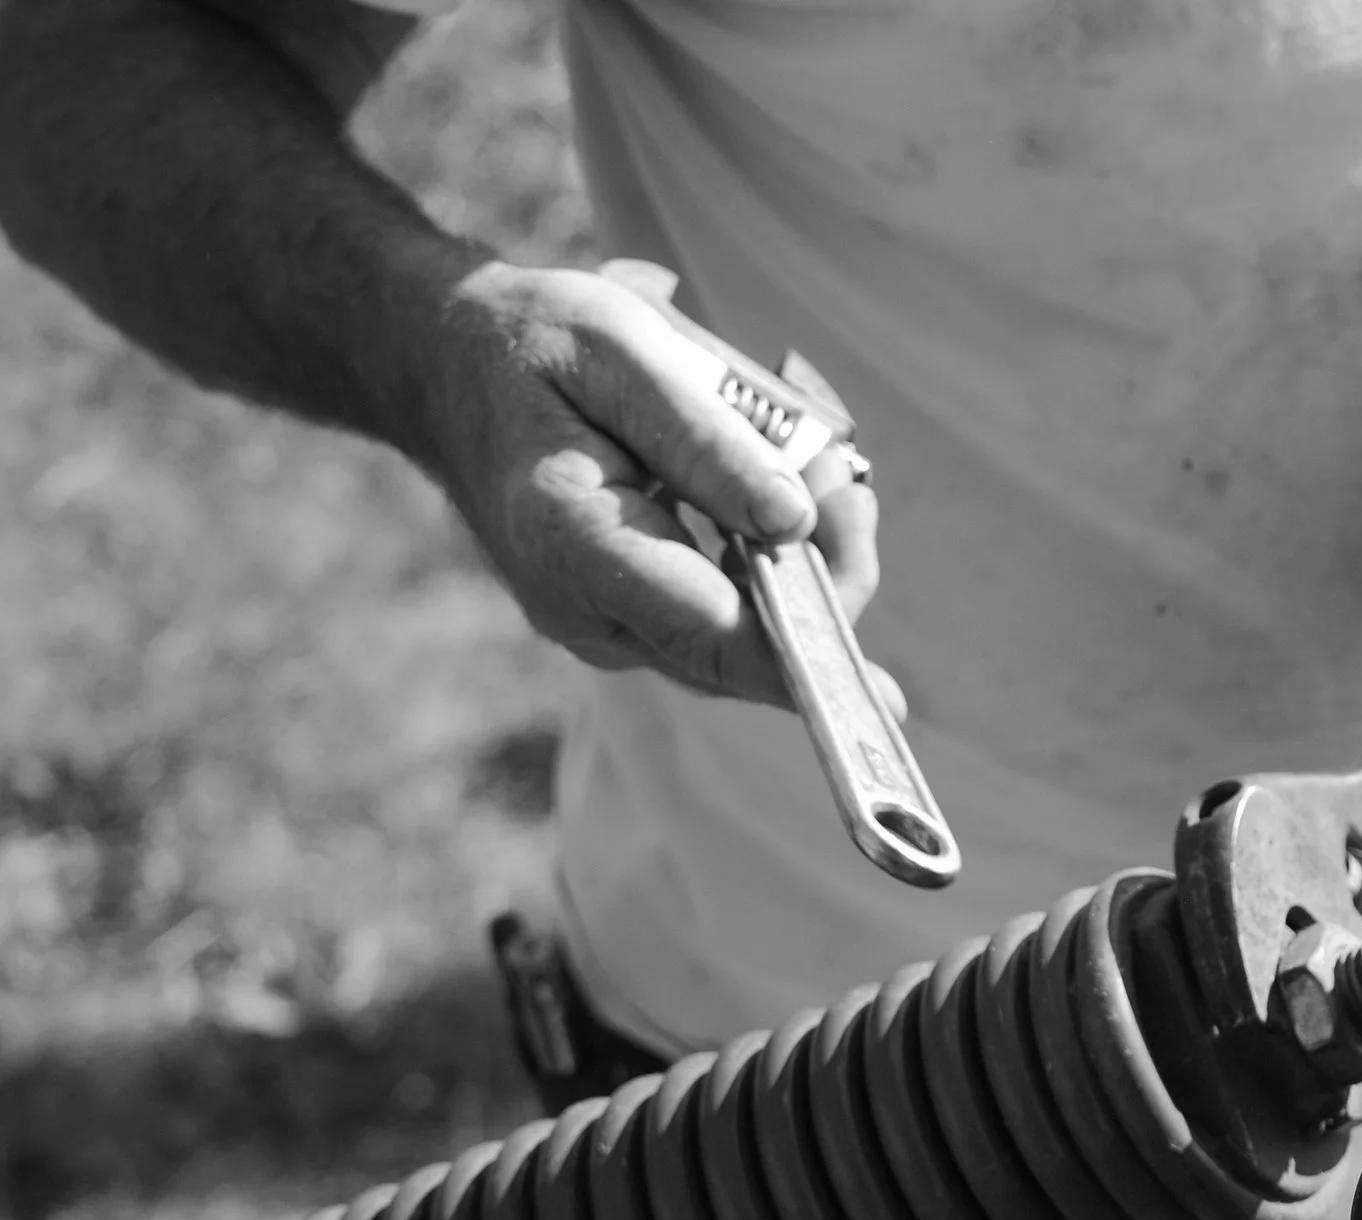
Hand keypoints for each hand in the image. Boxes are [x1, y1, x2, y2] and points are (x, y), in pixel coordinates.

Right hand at [420, 262, 886, 708]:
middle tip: (840, 468)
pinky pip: (724, 616)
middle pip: (742, 650)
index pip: (710, 636)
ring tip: (813, 454)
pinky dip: (771, 561)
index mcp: (573, 540)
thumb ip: (705, 439)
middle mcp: (586, 610)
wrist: (445, 363)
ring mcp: (604, 625)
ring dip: (805, 560)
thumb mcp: (620, 351)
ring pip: (742, 636)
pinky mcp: (625, 617)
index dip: (801, 665)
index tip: (879, 699)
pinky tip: (784, 487)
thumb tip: (795, 520)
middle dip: (824, 574)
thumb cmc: (534, 342)